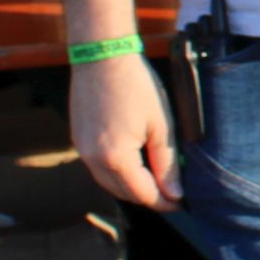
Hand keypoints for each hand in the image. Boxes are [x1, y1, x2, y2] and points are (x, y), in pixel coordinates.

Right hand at [70, 52, 179, 208]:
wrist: (103, 57)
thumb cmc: (136, 86)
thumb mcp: (160, 125)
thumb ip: (166, 163)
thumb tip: (175, 193)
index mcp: (116, 157)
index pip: (143, 194)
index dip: (164, 202)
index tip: (181, 203)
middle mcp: (93, 159)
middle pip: (123, 193)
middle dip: (148, 197)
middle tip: (172, 194)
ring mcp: (81, 150)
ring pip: (108, 183)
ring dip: (131, 187)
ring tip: (155, 181)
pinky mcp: (77, 139)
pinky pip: (98, 168)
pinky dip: (116, 173)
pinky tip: (133, 165)